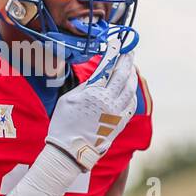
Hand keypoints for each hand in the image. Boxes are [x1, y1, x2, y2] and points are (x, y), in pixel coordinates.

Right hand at [46, 30, 139, 169]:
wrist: (70, 151)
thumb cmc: (63, 124)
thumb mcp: (68, 99)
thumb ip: (85, 86)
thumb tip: (97, 77)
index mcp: (93, 93)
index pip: (106, 68)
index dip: (113, 54)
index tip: (116, 44)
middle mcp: (108, 102)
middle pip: (122, 76)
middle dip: (127, 60)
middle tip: (130, 50)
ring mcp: (116, 113)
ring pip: (130, 90)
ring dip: (132, 76)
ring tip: (132, 67)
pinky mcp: (120, 123)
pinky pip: (131, 105)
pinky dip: (132, 94)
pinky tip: (130, 89)